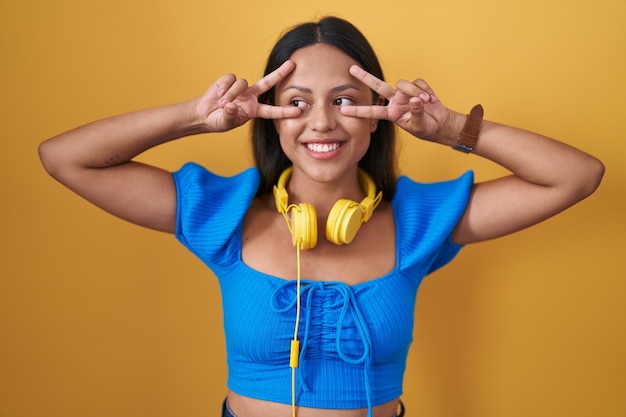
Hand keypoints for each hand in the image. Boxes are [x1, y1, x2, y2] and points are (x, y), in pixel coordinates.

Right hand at [194, 60, 300, 132]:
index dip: (284, 112)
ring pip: (242, 83)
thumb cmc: (219, 120)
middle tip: (292, 64)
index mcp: (254, 110)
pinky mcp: (229, 80)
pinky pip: (230, 79)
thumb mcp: (226, 123)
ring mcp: (241, 87)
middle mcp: (251, 96)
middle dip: (280, 73)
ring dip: (231, 94)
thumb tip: (232, 105)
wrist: (205, 114)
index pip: (272, 111)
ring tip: (222, 104)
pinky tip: (218, 95)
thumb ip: (230, 116)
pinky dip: (224, 87)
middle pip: (268, 83)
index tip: (298, 111)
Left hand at [341, 65, 457, 142]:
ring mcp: (405, 93)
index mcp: (391, 114)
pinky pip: (419, 83)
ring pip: (404, 84)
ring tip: (426, 102)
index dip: (358, 111)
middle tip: (351, 69)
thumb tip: (414, 100)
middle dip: (365, 77)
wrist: (440, 124)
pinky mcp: (417, 87)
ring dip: (416, 92)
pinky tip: (431, 99)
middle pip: (378, 86)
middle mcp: (395, 101)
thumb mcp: (418, 126)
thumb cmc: (426, 128)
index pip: (372, 112)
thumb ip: (416, 113)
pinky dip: (426, 91)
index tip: (343, 110)